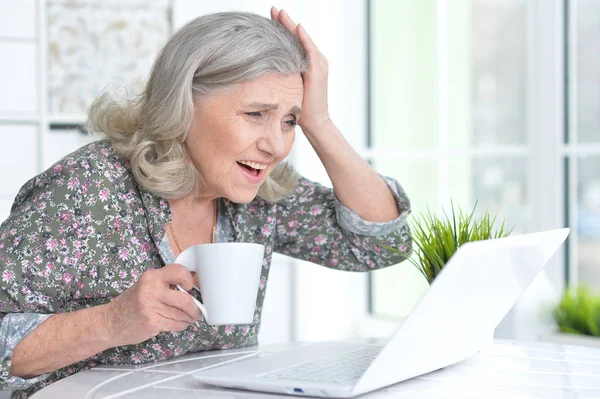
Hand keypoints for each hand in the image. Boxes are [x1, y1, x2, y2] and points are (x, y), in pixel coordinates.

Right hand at [100, 263, 202, 346]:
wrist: (110, 322)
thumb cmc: (131, 304)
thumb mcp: (145, 286)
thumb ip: (165, 284)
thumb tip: (191, 285)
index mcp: (151, 277)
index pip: (178, 271)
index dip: (189, 279)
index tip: (190, 287)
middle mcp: (151, 290)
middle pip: (184, 299)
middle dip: (195, 307)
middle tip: (197, 311)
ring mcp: (151, 308)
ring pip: (182, 314)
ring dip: (188, 318)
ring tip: (187, 318)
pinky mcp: (152, 323)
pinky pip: (176, 324)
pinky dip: (181, 325)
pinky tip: (177, 323)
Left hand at [270, 7, 331, 131]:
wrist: (314, 121)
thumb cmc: (300, 108)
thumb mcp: (287, 87)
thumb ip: (280, 75)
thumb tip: (261, 70)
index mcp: (305, 63)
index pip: (291, 42)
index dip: (280, 29)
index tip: (268, 18)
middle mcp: (314, 60)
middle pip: (296, 36)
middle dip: (284, 22)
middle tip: (273, 9)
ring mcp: (318, 63)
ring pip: (302, 39)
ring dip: (291, 25)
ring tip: (281, 13)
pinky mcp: (318, 70)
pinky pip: (310, 50)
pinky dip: (304, 39)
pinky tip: (297, 28)